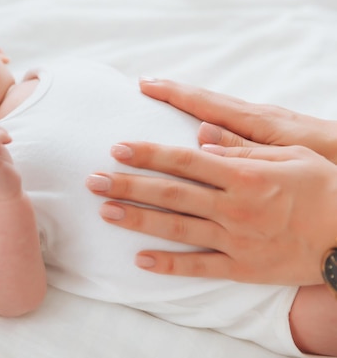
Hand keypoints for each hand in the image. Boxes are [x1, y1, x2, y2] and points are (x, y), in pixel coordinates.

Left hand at [87, 141, 336, 285]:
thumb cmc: (323, 189)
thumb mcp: (289, 156)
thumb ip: (241, 149)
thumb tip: (200, 137)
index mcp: (244, 175)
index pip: (184, 160)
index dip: (147, 153)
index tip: (117, 148)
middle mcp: (234, 207)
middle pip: (170, 193)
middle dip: (128, 185)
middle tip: (93, 180)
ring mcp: (236, 240)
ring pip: (176, 229)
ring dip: (137, 220)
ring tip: (105, 211)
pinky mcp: (242, 268)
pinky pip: (199, 268)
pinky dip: (169, 265)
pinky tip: (140, 261)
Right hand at [139, 78, 336, 163]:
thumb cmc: (329, 163)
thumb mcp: (286, 158)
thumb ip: (245, 148)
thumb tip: (201, 131)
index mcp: (256, 123)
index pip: (205, 103)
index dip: (173, 93)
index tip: (145, 83)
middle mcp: (256, 119)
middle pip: (206, 100)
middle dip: (174, 91)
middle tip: (144, 83)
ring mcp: (262, 125)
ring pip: (216, 109)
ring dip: (188, 102)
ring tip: (161, 99)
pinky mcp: (270, 135)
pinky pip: (228, 121)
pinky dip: (207, 115)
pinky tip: (198, 125)